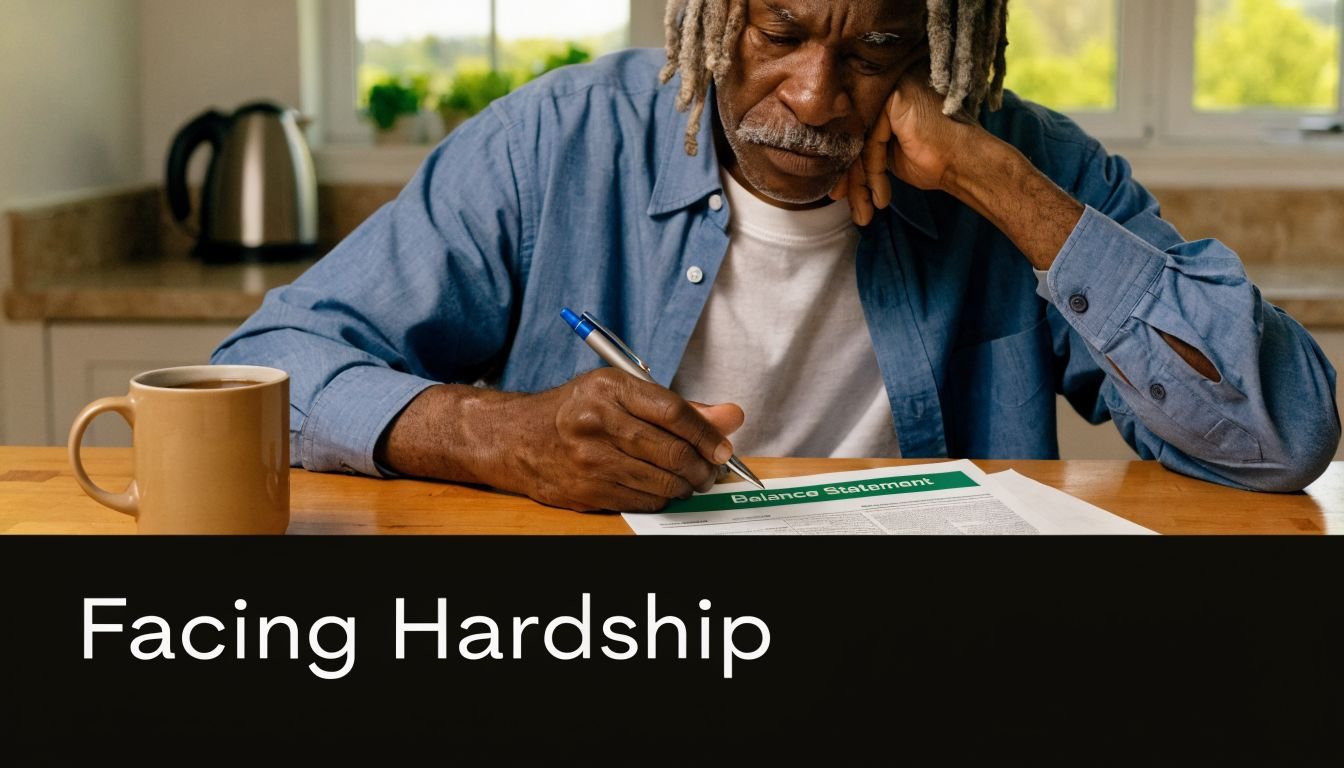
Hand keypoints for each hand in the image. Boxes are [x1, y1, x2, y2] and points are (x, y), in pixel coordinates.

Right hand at [380, 370, 744, 512]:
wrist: (518, 438)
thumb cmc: (577, 410)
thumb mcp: (623, 393)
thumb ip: (679, 406)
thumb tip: (731, 417)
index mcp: (610, 389)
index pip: (675, 413)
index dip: (707, 434)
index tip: (723, 447)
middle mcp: (597, 422)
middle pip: (672, 452)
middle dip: (703, 466)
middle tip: (713, 469)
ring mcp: (589, 460)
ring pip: (661, 482)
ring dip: (687, 485)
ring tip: (691, 479)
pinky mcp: (587, 490)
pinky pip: (643, 501)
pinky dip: (662, 498)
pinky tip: (662, 488)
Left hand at [830, 62, 980, 225]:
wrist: (967, 163)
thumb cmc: (937, 161)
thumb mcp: (890, 155)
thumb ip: (865, 149)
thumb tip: (835, 164)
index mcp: (887, 96)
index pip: (857, 130)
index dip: (848, 166)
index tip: (840, 195)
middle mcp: (888, 85)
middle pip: (856, 134)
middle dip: (849, 175)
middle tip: (843, 203)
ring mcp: (892, 87)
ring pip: (862, 140)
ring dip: (860, 182)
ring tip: (864, 212)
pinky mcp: (896, 98)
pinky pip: (873, 140)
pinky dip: (874, 172)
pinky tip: (880, 195)